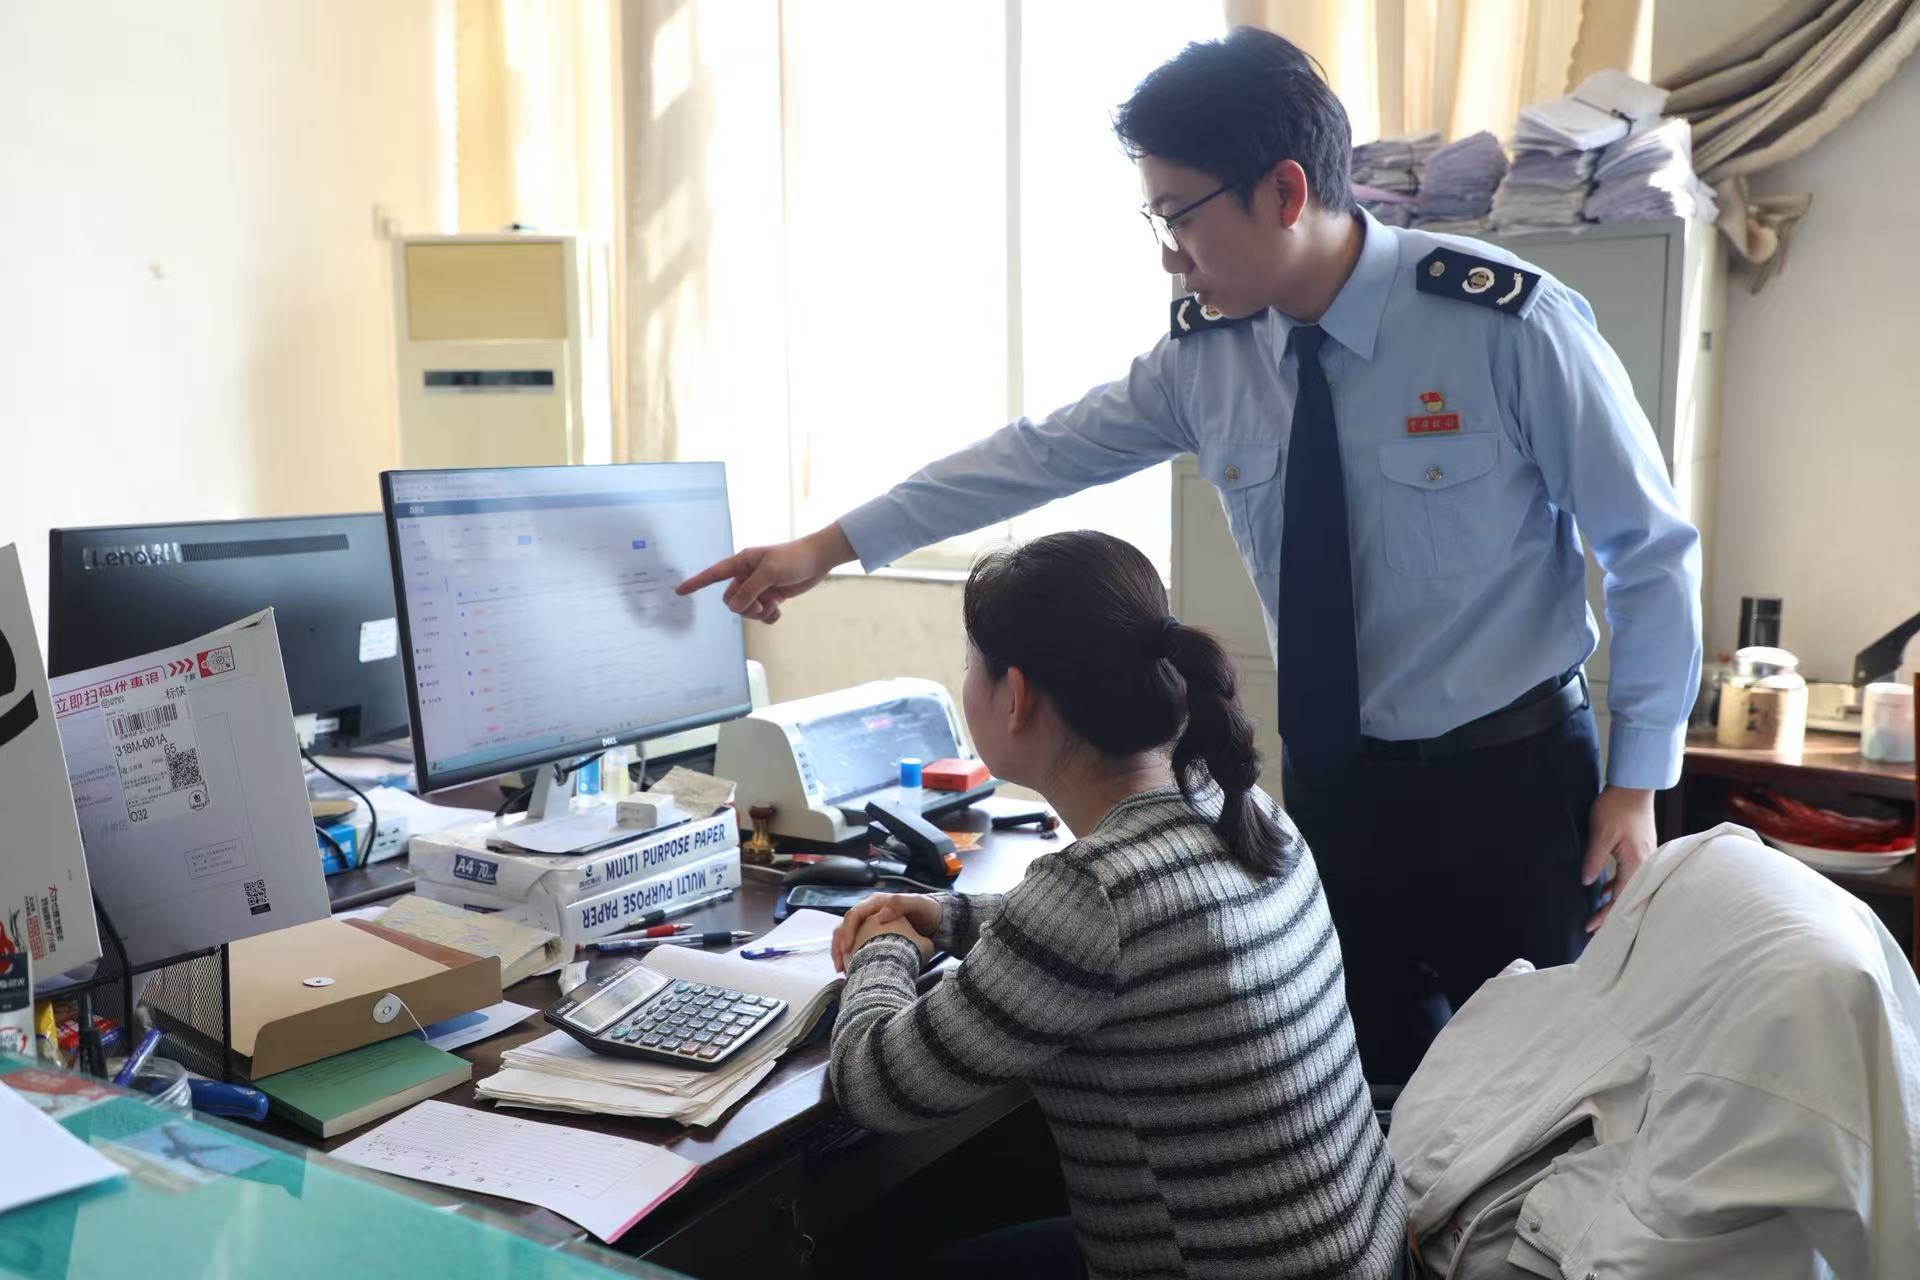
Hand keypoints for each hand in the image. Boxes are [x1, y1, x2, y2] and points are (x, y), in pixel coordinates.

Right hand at [675, 524, 854, 622]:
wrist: (819, 560)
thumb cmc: (794, 558)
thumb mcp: (770, 572)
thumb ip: (750, 589)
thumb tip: (735, 606)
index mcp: (741, 563)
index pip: (713, 574)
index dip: (696, 583)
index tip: (679, 591)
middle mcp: (747, 575)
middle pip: (731, 600)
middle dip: (744, 607)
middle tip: (762, 603)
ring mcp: (758, 587)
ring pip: (745, 610)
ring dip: (758, 613)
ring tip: (773, 605)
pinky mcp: (770, 597)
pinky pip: (760, 615)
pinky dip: (768, 617)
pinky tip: (778, 610)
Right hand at [833, 893, 942, 971]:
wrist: (933, 920)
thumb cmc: (925, 911)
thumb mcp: (917, 904)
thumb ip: (901, 904)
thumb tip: (881, 915)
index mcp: (875, 903)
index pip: (854, 915)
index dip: (847, 931)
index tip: (847, 948)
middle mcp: (868, 913)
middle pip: (844, 927)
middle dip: (839, 946)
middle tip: (840, 966)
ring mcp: (868, 925)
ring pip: (846, 938)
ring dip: (840, 954)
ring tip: (841, 971)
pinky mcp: (870, 937)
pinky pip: (855, 946)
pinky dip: (851, 958)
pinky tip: (852, 972)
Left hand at [1582, 785, 1654, 932]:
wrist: (1634, 786)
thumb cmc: (1617, 807)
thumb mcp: (1600, 834)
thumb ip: (1594, 860)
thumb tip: (1586, 882)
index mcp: (1637, 863)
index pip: (1622, 898)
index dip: (1606, 915)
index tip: (1590, 927)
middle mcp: (1646, 864)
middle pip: (1629, 897)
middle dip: (1611, 913)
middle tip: (1592, 928)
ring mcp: (1646, 857)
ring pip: (1629, 887)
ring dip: (1613, 900)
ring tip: (1597, 912)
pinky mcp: (1641, 850)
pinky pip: (1630, 875)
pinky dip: (1617, 885)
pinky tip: (1604, 890)